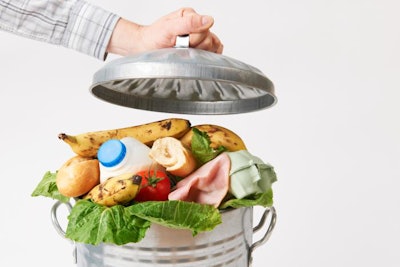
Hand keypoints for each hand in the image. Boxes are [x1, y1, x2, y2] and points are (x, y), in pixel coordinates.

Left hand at [107, 7, 222, 55]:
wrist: (145, 47)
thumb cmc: (154, 37)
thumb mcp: (168, 28)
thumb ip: (188, 23)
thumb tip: (209, 20)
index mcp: (190, 15)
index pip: (204, 29)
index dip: (193, 40)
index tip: (179, 41)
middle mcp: (197, 25)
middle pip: (209, 40)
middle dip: (194, 47)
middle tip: (179, 47)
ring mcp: (200, 37)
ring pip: (213, 47)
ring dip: (199, 53)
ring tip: (184, 52)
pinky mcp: (202, 48)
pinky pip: (215, 51)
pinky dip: (209, 56)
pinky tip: (196, 57)